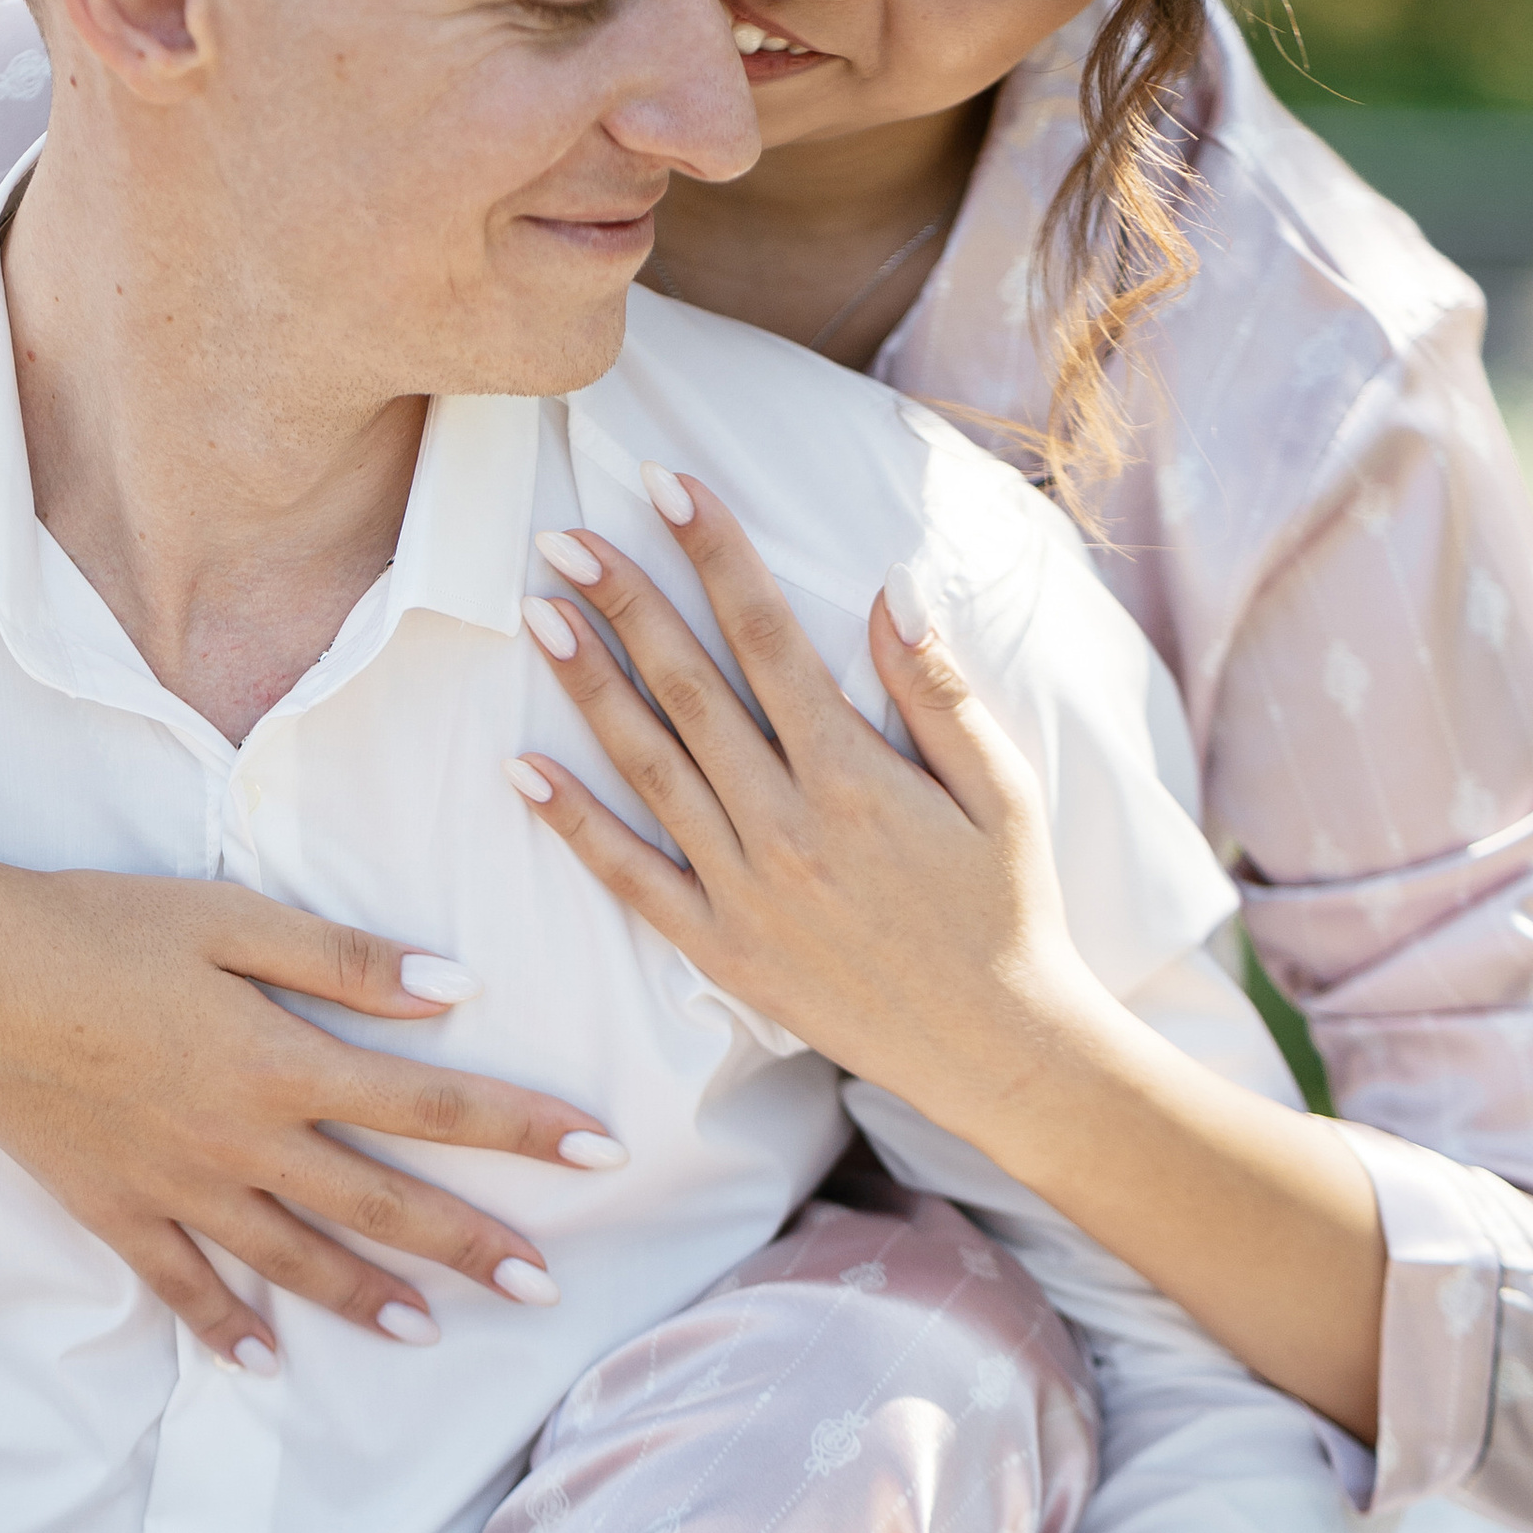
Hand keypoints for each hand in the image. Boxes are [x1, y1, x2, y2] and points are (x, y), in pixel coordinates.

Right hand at [0, 577, 622, 1371]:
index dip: (523, 1128)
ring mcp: (177, 1188)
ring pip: (294, 1262)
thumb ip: (346, 961)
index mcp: (282, 1062)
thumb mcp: (231, 917)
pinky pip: (183, 1286)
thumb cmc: (98, 924)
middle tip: (546, 1288)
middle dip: (473, 1247)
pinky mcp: (114, 1210)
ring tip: (433, 1331)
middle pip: (382, 1205)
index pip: (431, 1104)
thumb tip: (457, 992)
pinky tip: (267, 1364)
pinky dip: (228, 1329)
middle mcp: (243, 1143)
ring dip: (371, 1299)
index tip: (602, 1152)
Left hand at [510, 478, 1101, 1142]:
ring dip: (588, 686)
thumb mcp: (1003, 790)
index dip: (714, 552)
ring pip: (648, 767)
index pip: (767, 634)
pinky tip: (523, 768)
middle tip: (564, 536)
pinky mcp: (720, 950)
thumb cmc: (1009, 907)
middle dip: (625, 602)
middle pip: (688, 689)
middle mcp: (787, 824)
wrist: (998, 1047)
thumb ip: (940, 691)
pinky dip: (574, 823)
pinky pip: (630, 877)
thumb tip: (890, 589)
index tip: (665, 486)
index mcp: (855, 773)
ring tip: (538, 614)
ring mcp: (745, 890)